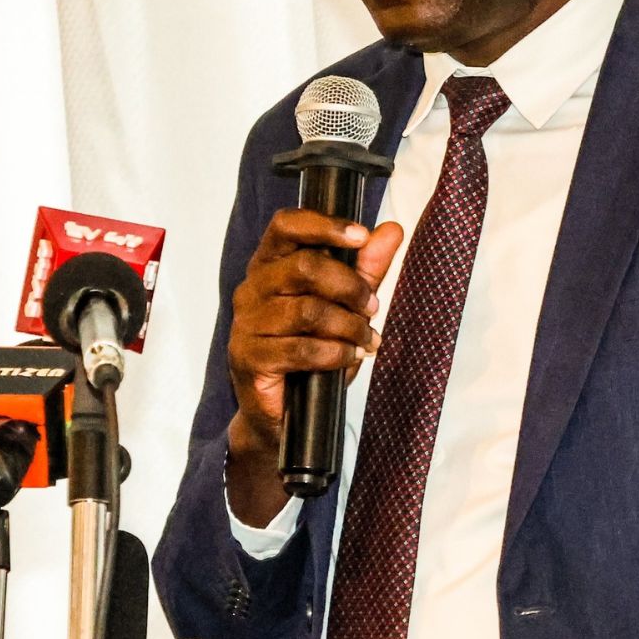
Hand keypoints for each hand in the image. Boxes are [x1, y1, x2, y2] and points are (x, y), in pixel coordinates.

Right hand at [224, 209, 403, 523]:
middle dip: (350, 287)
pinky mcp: (248, 358)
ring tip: (365, 339)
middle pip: (304, 266)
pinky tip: (350, 357)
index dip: (324, 225)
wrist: (283, 413)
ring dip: (348, 325)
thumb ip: (366, 268)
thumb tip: (392, 230)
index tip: (361, 236)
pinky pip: (301, 349)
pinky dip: (336, 353)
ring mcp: (246, 324)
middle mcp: (252, 289)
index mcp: (270, 265)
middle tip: (372, 308)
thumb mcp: (346, 305)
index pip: (286, 226)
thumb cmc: (311, 351)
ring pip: (308, 310)